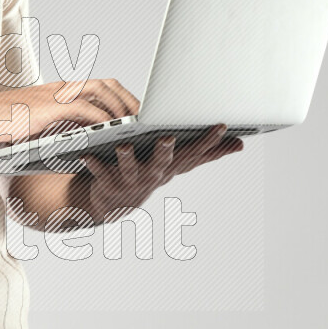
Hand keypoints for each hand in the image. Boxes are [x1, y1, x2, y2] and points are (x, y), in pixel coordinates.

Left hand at [81, 124, 243, 220]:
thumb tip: (240, 144)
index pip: (194, 153)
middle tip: (167, 137)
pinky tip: (87, 154)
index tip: (221, 125)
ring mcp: (131, 181)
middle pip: (163, 162)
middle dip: (166, 151)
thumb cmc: (150, 173)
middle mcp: (154, 174)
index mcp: (171, 166)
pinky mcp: (109, 183)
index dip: (208, 141)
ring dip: (127, 158)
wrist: (115, 203)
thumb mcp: (181, 164)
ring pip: (130, 169)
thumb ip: (207, 153)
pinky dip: (94, 164)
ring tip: (122, 146)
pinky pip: (100, 172)